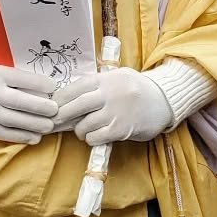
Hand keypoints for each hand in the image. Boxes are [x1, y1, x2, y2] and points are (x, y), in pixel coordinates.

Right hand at [0, 61, 58, 143]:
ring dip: (38, 125)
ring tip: (50, 125)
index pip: (23, 79)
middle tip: (56, 110)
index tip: (53, 87)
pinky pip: (6, 134)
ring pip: (18, 121)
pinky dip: (23, 137)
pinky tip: (35, 137)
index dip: (41, 84)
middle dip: (44, 107)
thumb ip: (5, 75)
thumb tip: (33, 84)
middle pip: (24, 102)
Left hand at [52, 68, 174, 145]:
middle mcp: (110, 93)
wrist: (164, 100)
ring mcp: (116, 111)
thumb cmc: (137, 89)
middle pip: (76, 105)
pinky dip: (91, 138)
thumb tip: (68, 96)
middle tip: (55, 122)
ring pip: (85, 124)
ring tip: (83, 131)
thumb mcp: (118, 77)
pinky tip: (95, 136)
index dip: (61, 98)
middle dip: (62, 116)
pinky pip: (97, 137)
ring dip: (79, 131)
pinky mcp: (122, 128)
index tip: (52, 105)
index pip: (76, 87)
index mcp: (106, 78)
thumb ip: (97, 84)